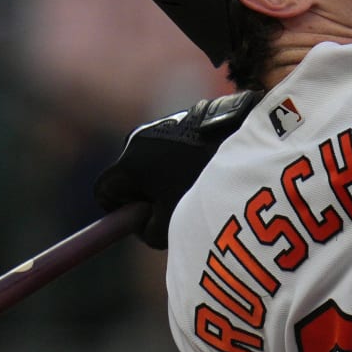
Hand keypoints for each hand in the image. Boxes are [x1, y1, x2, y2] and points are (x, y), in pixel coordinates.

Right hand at [93, 91, 262, 247]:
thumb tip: (144, 227)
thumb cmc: (204, 186)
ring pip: (153, 163)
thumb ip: (149, 233)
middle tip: (174, 209)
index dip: (118, 213)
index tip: (140, 222)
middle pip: (129, 177)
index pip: (105, 192)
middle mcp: (137, 140)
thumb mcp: (173, 224)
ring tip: (199, 187)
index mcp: (128, 164)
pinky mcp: (184, 118)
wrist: (246, 142)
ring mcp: (161, 125)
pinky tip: (209, 168)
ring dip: (167, 179)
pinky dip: (184, 162)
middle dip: (145, 196)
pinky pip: (173, 148)